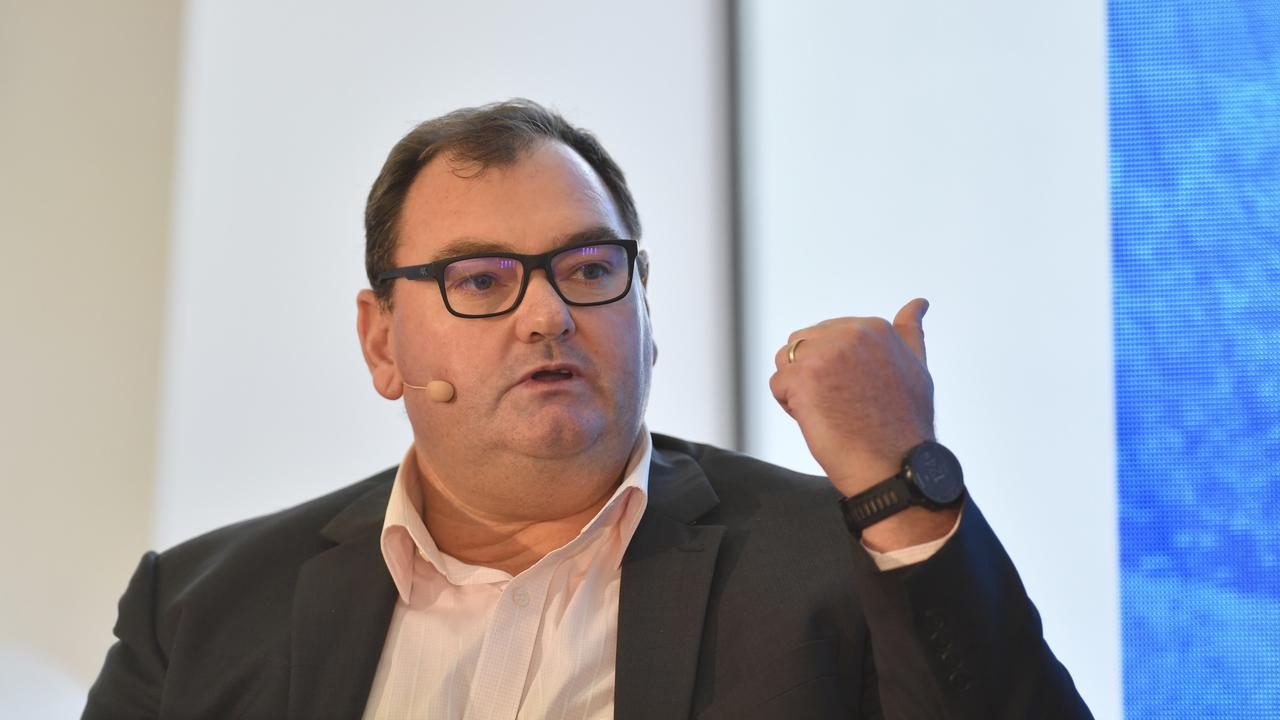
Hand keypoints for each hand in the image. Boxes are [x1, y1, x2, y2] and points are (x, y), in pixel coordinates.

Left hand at [770, 299, 954, 548]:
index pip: (827, 335)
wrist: (895, 468)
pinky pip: (778, 385)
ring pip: (787, 361)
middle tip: (845, 405)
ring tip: (832, 411)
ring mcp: (826, 354)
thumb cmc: (905, 427)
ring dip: (799, 388)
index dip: (836, 368)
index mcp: (875, 327)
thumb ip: (909, 333)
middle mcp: (851, 333)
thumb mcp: (916, 368)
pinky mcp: (804, 378)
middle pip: (802, 345)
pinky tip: (820, 421)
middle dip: (814, 375)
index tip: (860, 392)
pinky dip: (791, 407)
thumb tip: (918, 303)